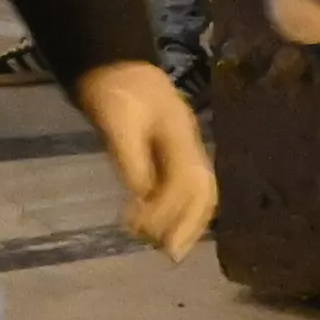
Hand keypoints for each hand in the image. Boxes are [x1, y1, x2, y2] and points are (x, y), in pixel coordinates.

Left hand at [73, 59, 217, 255]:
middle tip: (171, 255)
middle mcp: (189, 145)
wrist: (115, 64)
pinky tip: (156, 225)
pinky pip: (183, 187)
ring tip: (166, 248)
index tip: (148, 232)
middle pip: (204, 191)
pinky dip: (175, 210)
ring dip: (186, 222)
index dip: (171, 211)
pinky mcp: (171, 153)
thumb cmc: (115, 90)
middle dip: (191, 225)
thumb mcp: (117, 121)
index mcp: (181, 135)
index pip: (188, 181)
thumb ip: (130, 158)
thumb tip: (141, 196)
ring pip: (197, 192)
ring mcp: (183, 149)